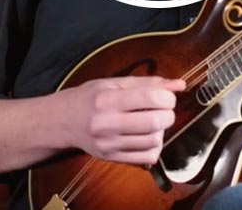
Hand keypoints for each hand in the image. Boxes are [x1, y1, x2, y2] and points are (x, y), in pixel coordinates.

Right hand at [63, 76, 185, 164]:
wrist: (62, 122)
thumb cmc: (88, 98)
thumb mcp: (113, 82)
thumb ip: (147, 83)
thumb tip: (179, 85)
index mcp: (107, 99)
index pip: (150, 97)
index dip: (167, 96)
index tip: (166, 96)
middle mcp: (107, 123)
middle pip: (155, 122)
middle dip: (168, 113)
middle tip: (163, 108)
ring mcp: (109, 144)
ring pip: (154, 141)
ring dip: (161, 130)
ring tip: (153, 121)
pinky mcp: (112, 158)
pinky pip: (147, 157)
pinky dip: (155, 146)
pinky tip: (147, 136)